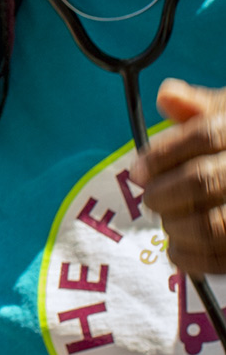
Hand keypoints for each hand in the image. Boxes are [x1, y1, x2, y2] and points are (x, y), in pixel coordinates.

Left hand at [131, 82, 225, 276]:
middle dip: (164, 193)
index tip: (137, 171)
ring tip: (168, 223)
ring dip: (176, 227)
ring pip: (212, 224)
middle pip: (203, 180)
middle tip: (150, 199)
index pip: (204, 136)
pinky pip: (224, 259)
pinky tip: (178, 249)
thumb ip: (201, 108)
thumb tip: (167, 94)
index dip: (163, 154)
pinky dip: (193, 259)